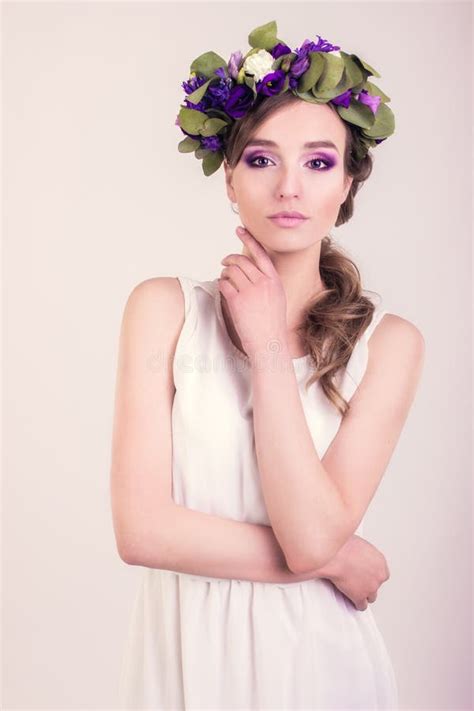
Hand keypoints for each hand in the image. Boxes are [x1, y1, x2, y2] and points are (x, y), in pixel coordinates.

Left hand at [218, 226, 287, 358]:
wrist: (269, 342)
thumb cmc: (272, 323)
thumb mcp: (277, 297)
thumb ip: (266, 282)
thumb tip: (251, 270)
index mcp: (274, 280)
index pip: (260, 253)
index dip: (249, 239)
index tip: (240, 230)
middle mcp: (263, 282)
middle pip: (242, 260)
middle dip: (230, 259)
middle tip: (225, 262)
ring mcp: (250, 291)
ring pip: (231, 271)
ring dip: (225, 272)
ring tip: (225, 277)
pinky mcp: (237, 301)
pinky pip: (224, 284)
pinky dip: (221, 283)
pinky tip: (223, 287)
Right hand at [319, 535, 390, 611]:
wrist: (337, 555)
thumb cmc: (343, 546)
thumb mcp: (359, 544)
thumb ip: (363, 554)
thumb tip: (358, 556)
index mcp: (380, 562)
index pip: (381, 574)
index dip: (372, 575)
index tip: (366, 574)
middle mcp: (378, 576)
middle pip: (377, 585)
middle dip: (368, 584)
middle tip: (359, 582)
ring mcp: (370, 587)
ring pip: (371, 597)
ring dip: (364, 595)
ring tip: (356, 592)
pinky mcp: (360, 596)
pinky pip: (361, 605)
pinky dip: (356, 604)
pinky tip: (352, 601)